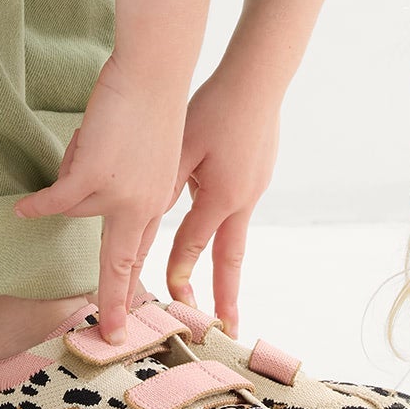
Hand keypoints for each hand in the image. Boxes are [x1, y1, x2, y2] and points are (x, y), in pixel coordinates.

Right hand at [14, 54, 186, 341]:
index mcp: (158, 199)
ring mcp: (119, 195)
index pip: (142, 249)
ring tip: (95, 135)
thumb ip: (121, 180)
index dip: (132, 281)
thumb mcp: (146, 153)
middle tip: (115, 334)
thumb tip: (78, 194)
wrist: (153, 73)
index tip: (129, 309)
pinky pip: (56, 202)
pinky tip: (22, 211)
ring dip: (73, 171)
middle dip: (115, 299)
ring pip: (76, 207)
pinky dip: (39, 207)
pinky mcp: (93, 178)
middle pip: (122, 262)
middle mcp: (144, 205)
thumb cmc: (146, 101)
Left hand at [161, 66, 280, 337]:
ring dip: (228, 265)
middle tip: (227, 329)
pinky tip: (220, 220)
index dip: (178, 272)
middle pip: (231, 259)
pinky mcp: (260, 172)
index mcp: (219, 196)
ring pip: (236, 235)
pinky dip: (229, 227)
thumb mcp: (183, 145)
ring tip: (225, 292)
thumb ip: (168, 182)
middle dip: (227, 296)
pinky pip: (240, 209)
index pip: (192, 245)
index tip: (168, 299)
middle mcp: (242, 199)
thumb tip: (149, 214)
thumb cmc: (216, 107)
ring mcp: (256, 186)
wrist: (258, 79)